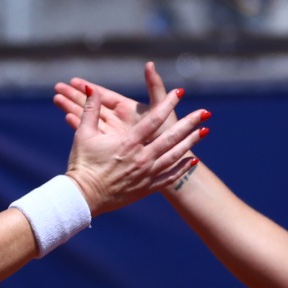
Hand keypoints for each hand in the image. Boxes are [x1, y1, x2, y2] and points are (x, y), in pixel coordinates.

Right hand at [61, 69, 207, 214]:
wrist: (82, 198)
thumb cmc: (82, 165)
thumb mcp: (83, 135)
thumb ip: (91, 111)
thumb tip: (93, 90)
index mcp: (128, 143)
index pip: (153, 119)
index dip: (167, 104)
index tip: (180, 92)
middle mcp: (141, 158)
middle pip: (171, 138)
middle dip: (190, 124)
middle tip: (205, 113)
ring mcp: (146, 174)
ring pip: (174, 156)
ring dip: (191, 143)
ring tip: (205, 132)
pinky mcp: (146, 188)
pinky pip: (169, 177)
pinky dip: (182, 168)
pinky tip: (193, 160)